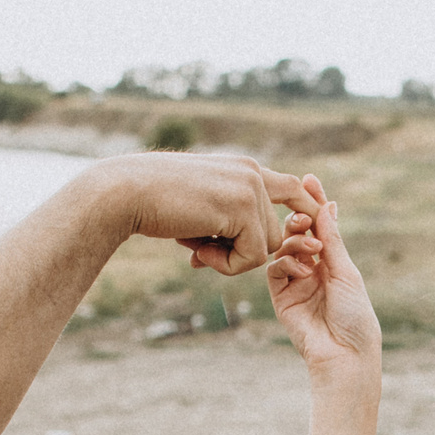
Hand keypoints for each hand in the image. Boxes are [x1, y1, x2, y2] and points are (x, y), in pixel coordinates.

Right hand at [99, 152, 319, 274]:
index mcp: (244, 169)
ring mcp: (250, 188)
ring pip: (267, 247)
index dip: (303, 212)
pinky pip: (253, 256)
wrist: (126, 191)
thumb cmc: (154, 201)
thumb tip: (249, 246)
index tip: (307, 234)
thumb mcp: (198, 204)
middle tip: (203, 252)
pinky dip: (227, 266)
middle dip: (245, 252)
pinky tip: (195, 252)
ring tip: (195, 248)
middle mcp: (253, 173)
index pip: (292, 188)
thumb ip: (226, 217)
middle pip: (276, 232)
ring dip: (232, 260)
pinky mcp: (242, 207)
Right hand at [267, 182, 382, 376]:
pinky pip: (274, 271)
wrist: (344, 355)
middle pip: (299, 234)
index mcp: (334, 263)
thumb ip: (332, 239)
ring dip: (294, 242)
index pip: (321, 227)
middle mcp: (313, 270)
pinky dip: (285, 264)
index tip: (310, 179)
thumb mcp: (346, 273)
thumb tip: (328, 204)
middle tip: (301, 212)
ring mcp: (295, 283)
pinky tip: (302, 269)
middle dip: (299, 219)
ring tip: (309, 247)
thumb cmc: (355, 316)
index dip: (315, 204)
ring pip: (284, 249)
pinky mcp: (282, 298)